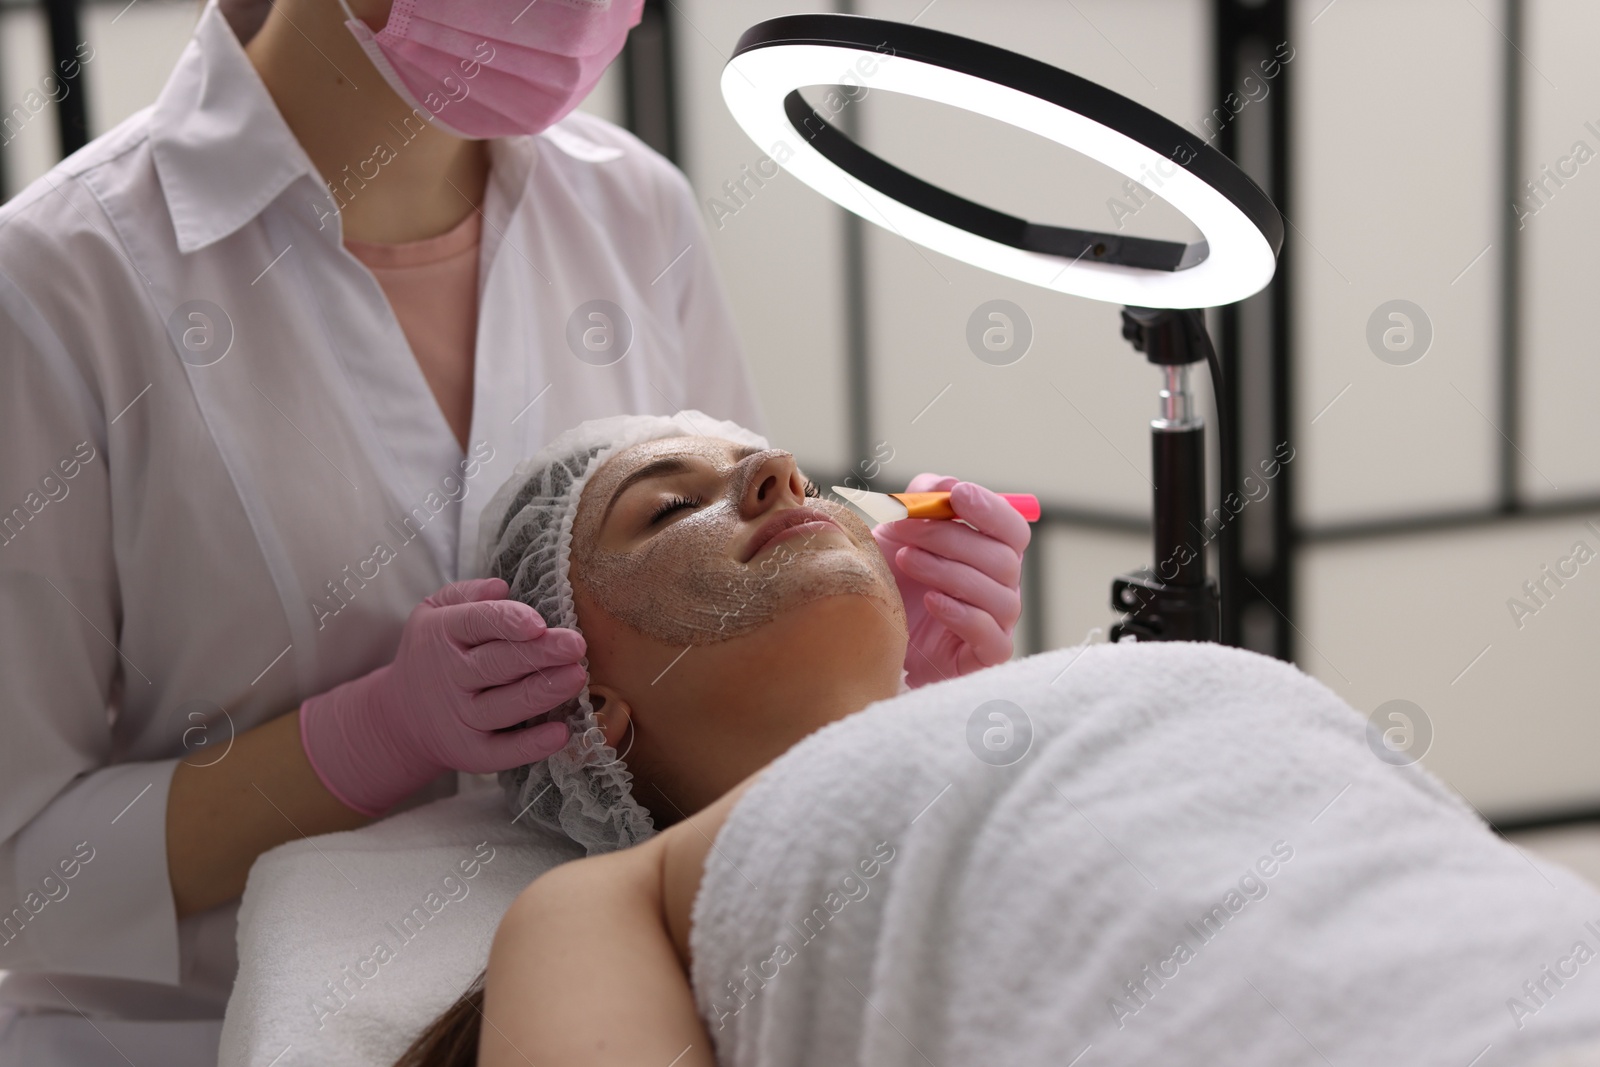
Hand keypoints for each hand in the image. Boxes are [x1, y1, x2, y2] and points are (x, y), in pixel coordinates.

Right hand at [299, 578, 585, 815]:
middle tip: (576, 645)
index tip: (538, 622)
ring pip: (504, 706)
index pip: (475, 624)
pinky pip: (503, 752)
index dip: (507, 622)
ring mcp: (459, 717)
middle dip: (539, 654)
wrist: (401, 716)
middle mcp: (449, 677)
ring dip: (542, 693)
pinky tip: (562, 732)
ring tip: (577, 677)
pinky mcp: (470, 752)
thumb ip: (467, 594)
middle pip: (497, 665)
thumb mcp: (435, 612)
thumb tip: (502, 587)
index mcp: (442, 634)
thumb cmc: (434, 653)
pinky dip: (532, 745)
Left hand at [872, 474, 1030, 687]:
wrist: (872, 635)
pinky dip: (962, 614)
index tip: (957, 495)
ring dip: (949, 571)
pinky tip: (930, 600)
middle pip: (1004, 558)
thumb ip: (921, 501)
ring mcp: (997, 623)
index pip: (1013, 530)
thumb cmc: (892, 580)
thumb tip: (946, 484)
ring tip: (907, 560)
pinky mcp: (985, 656)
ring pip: (998, 595)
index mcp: (991, 554)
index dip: (991, 509)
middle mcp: (1002, 587)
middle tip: (907, 530)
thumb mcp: (897, 531)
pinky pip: (992, 636)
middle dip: (952, 538)